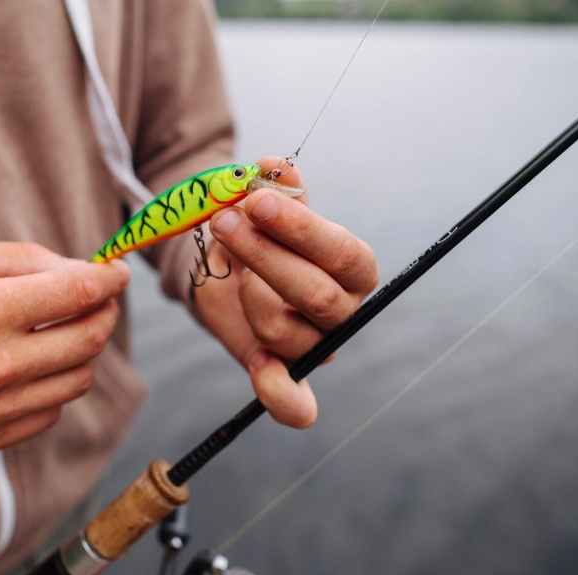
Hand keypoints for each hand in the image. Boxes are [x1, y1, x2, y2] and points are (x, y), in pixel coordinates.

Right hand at [0, 241, 130, 453]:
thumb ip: (25, 260)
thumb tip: (84, 271)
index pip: (77, 293)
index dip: (109, 279)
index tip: (118, 272)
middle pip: (89, 339)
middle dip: (104, 311)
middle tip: (99, 298)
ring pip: (78, 380)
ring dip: (84, 350)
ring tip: (64, 330)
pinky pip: (50, 411)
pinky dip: (54, 384)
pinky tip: (33, 365)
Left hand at [195, 157, 378, 427]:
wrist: (225, 267)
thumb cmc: (255, 231)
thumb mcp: (261, 204)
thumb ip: (271, 187)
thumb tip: (273, 166)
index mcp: (352, 266)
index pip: (343, 253)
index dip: (299, 229)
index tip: (256, 202)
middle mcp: (342, 311)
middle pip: (314, 295)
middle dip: (262, 255)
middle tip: (225, 220)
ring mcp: (314, 346)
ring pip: (283, 332)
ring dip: (246, 293)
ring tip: (229, 261)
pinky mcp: (284, 374)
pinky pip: (295, 405)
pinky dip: (278, 393)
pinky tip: (258, 368)